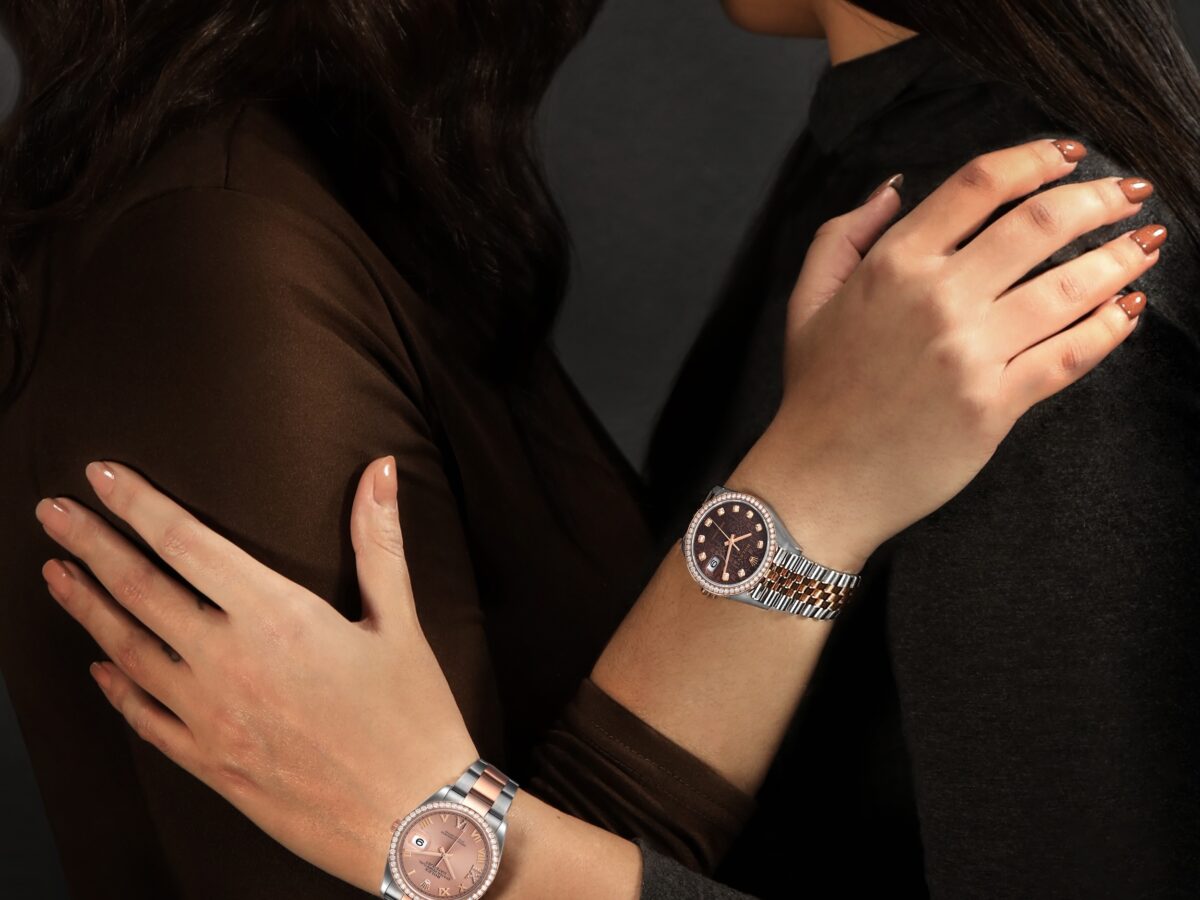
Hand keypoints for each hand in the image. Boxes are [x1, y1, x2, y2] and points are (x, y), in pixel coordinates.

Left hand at [34, 457, 476, 893]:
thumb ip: (378, 540)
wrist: (412, 820)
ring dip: (85, 609)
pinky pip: (145, 719)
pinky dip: (115, 689)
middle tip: (52, 513)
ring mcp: (211, 717)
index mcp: (278, 617)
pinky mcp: (210, 763)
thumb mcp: (401, 622)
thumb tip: (381, 469)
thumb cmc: (413, 718)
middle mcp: (230, 663)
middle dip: (89, 544)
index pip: (187, 543)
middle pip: (139, 589)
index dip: (137, 503)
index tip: (100, 474)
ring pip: (127, 651)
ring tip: (55, 574)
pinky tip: (99, 669)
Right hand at [739, 139, 1156, 568]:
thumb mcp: (808, 300)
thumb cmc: (816, 392)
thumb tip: (894, 189)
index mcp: (892, 265)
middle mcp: (936, 299)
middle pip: (1039, 225)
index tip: (1068, 154)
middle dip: (1097, 199)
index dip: (1034, 159)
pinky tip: (1128, 309)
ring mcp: (969, 353)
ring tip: (1146, 244)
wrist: (820, 479)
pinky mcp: (994, 404)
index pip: (979, 185)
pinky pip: (1069, 356)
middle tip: (1128, 192)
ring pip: (1067, 288)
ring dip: (1118, 258)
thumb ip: (843, 234)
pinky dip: (1108, 328)